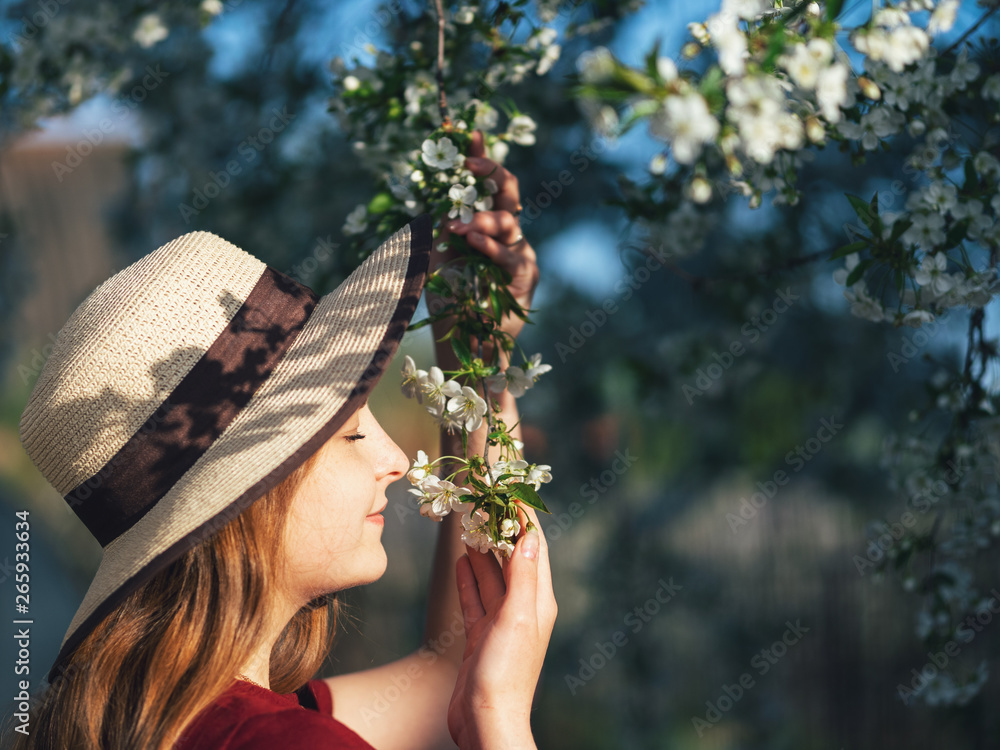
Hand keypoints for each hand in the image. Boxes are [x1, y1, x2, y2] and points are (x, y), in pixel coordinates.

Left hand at [428, 130, 539, 363]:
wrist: (463, 340)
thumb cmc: (450, 297)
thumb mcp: (437, 253)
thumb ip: (442, 224)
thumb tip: (437, 189)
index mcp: (484, 221)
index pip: (486, 183)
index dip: (479, 157)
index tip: (467, 135)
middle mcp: (505, 233)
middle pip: (508, 192)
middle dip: (490, 173)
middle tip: (468, 167)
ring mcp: (518, 252)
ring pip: (509, 222)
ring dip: (482, 220)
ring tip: (459, 226)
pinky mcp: (524, 277)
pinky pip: (511, 256)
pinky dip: (490, 246)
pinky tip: (473, 241)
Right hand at [447, 506, 556, 749]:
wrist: (485, 722)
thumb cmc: (506, 674)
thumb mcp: (518, 619)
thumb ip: (524, 577)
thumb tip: (531, 536)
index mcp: (539, 600)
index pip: (534, 548)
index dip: (522, 518)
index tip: (509, 489)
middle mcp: (523, 608)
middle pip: (511, 558)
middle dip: (498, 529)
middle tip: (481, 500)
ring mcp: (501, 622)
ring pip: (491, 575)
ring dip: (480, 549)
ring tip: (468, 522)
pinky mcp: (481, 635)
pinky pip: (475, 597)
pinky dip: (468, 578)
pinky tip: (460, 561)